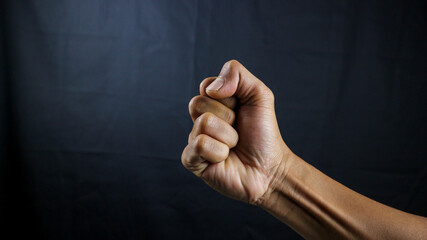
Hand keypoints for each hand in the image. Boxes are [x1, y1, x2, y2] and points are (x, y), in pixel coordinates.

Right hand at [181, 60, 291, 203]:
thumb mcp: (259, 95)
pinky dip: (220, 152)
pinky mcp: (192, 161)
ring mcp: (194, 140)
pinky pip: (199, 145)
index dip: (229, 97)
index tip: (241, 110)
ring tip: (234, 146)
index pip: (207, 86)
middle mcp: (200, 119)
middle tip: (238, 130)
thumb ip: (238, 74)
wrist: (270, 169)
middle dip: (228, 117)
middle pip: (198, 103)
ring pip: (203, 123)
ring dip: (228, 136)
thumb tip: (211, 88)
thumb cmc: (263, 133)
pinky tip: (225, 159)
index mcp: (212, 103)